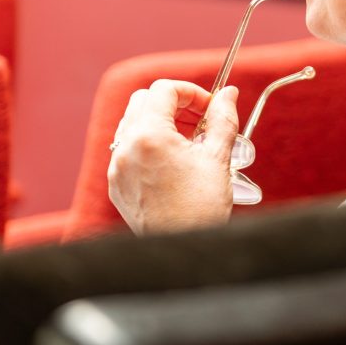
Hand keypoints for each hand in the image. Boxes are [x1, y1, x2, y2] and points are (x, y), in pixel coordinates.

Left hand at [108, 80, 239, 234]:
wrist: (183, 254)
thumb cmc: (201, 208)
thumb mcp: (218, 158)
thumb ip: (222, 119)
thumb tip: (228, 94)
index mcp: (149, 136)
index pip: (164, 90)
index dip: (191, 92)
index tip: (210, 107)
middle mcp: (126, 148)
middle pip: (143, 101)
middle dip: (173, 104)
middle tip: (200, 121)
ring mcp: (117, 168)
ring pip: (133, 125)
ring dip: (160, 123)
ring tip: (189, 143)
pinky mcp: (117, 185)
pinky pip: (128, 151)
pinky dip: (149, 145)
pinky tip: (173, 164)